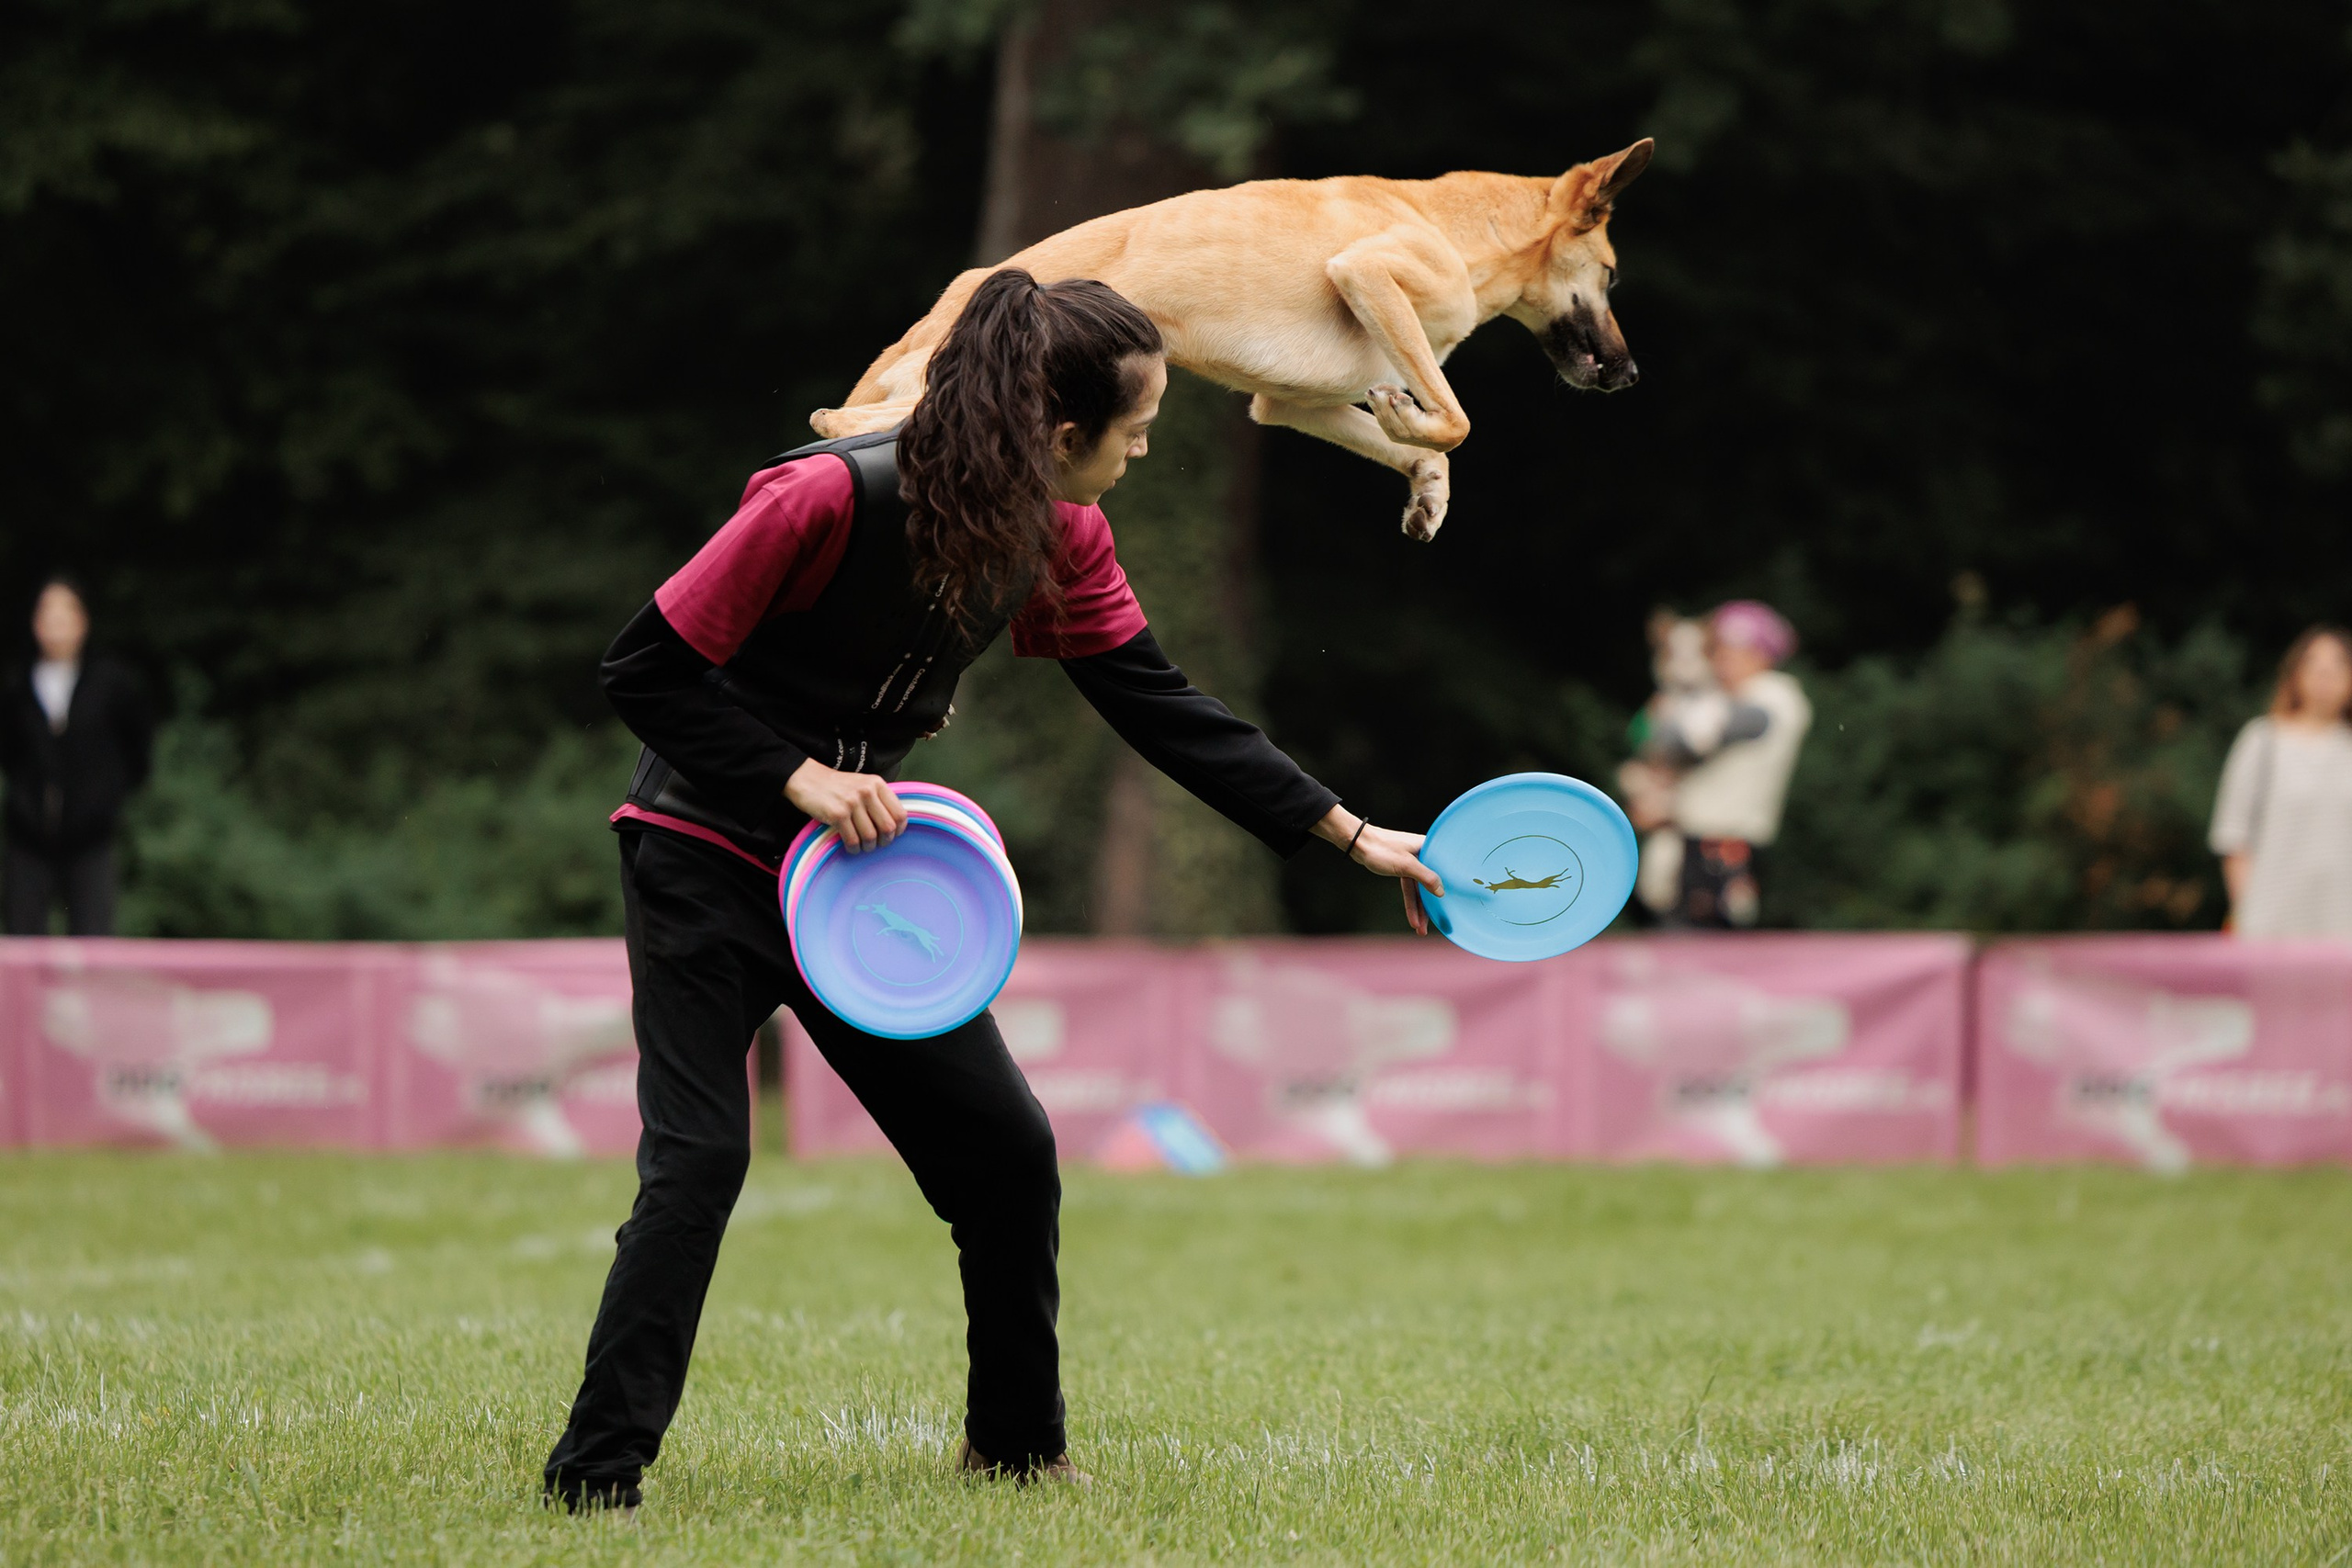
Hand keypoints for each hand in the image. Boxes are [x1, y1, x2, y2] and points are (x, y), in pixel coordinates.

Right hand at [785, 758, 906, 853]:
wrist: (807, 779)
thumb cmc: (836, 786)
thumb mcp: (862, 784)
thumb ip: (878, 799)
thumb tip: (894, 824)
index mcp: (877, 784)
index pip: (900, 813)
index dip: (899, 830)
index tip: (893, 835)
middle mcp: (867, 792)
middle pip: (888, 827)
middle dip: (885, 841)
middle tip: (878, 844)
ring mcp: (852, 803)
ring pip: (870, 836)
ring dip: (868, 847)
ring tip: (863, 846)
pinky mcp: (837, 814)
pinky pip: (853, 840)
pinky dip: (854, 848)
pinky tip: (852, 847)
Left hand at [1313, 807, 1444, 936]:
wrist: (1358, 843)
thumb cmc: (1381, 849)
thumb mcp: (1406, 865)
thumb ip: (1426, 878)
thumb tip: (1441, 892)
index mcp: (1429, 847)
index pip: (1444, 870)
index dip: (1449, 888)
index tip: (1451, 906)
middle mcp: (1423, 854)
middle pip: (1431, 883)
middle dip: (1430, 906)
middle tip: (1435, 925)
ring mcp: (1413, 861)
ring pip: (1419, 889)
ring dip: (1418, 908)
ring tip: (1420, 928)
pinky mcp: (1402, 867)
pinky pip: (1410, 888)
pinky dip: (1410, 901)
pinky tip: (1412, 917)